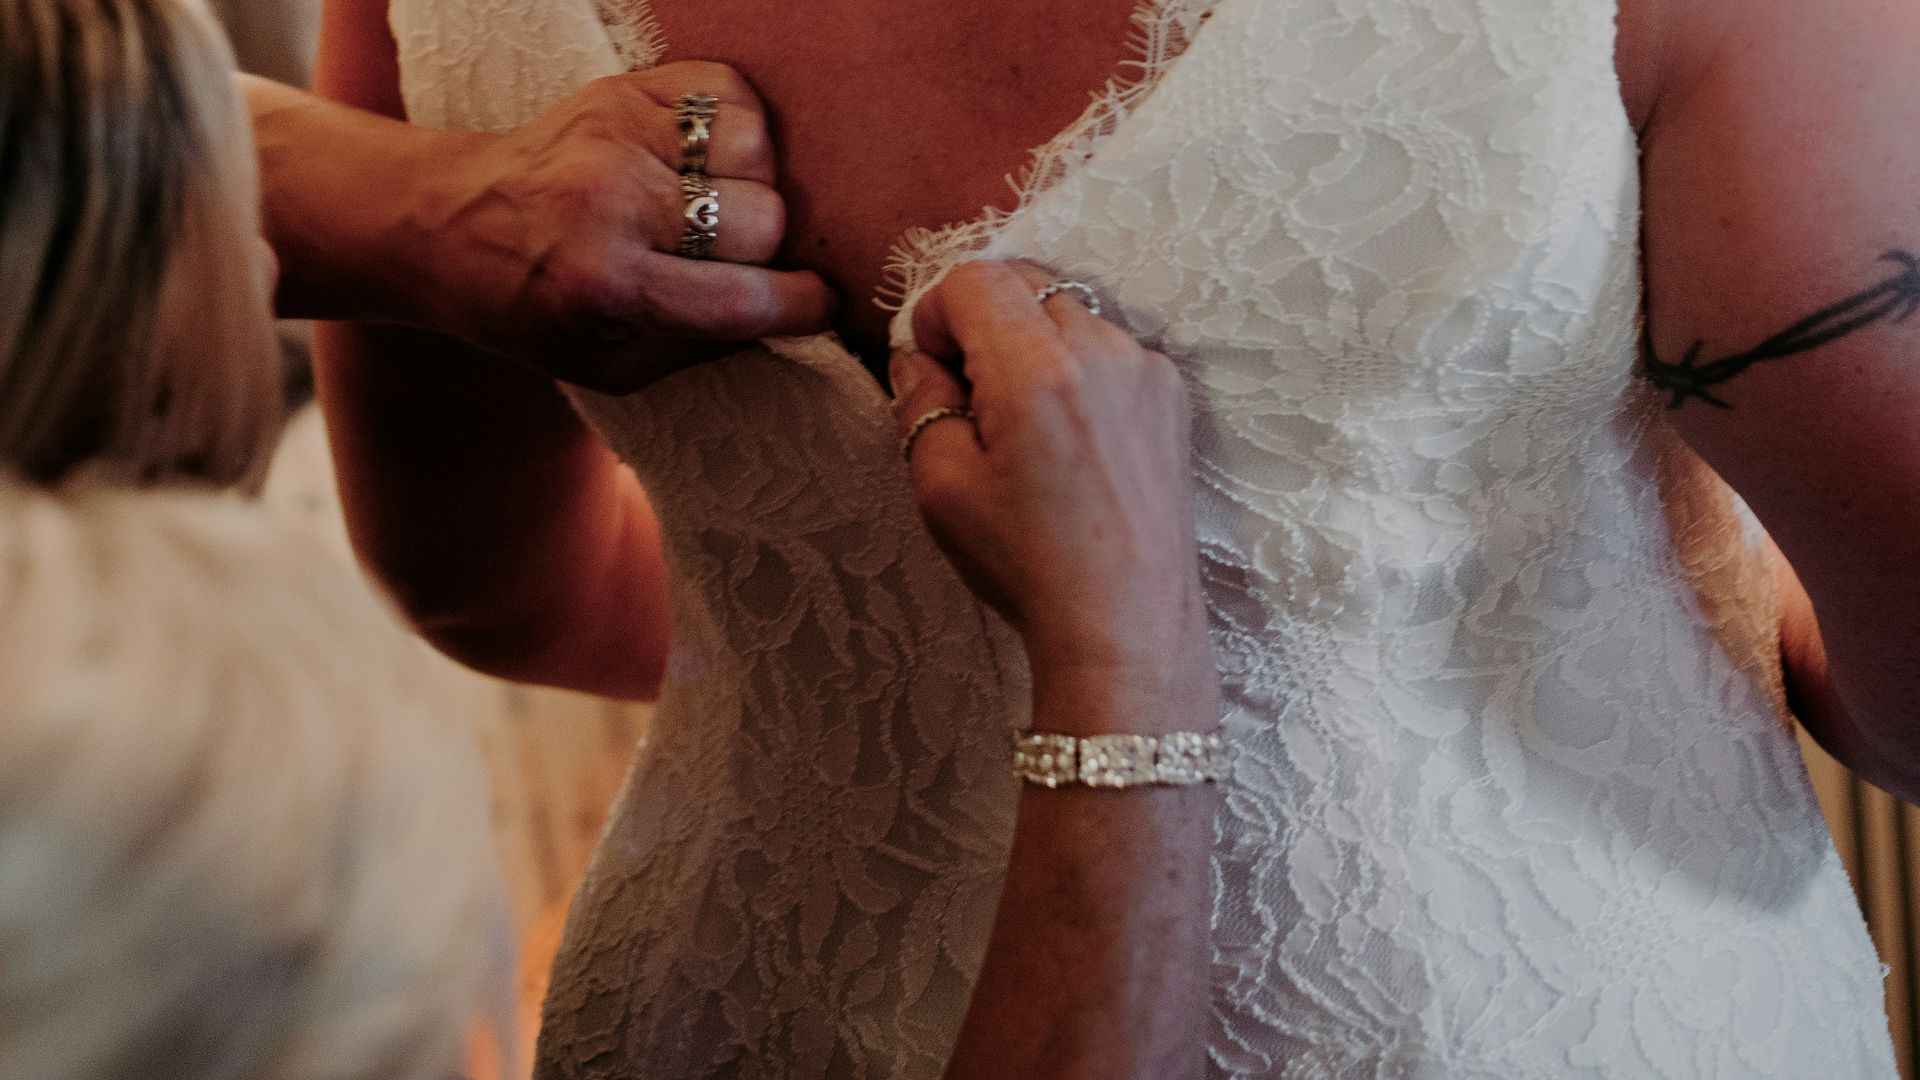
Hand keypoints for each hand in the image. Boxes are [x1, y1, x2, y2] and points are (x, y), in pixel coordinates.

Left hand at [400, 63, 833, 392]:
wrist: (448, 227)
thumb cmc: (536, 311)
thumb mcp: (611, 368)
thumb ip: (703, 348)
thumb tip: (790, 316)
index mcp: (612, 289)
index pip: (747, 299)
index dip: (803, 306)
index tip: (816, 305)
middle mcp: (615, 206)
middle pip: (764, 221)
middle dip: (767, 249)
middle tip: (735, 259)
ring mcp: (619, 137)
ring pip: (757, 152)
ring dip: (754, 183)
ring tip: (718, 204)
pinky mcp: (623, 92)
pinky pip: (731, 94)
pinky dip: (737, 128)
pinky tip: (706, 160)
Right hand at [893, 262, 1211, 717]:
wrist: (1124, 623)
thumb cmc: (1028, 564)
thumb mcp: (941, 487)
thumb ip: (919, 401)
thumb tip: (919, 359)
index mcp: (1037, 371)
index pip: (973, 279)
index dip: (937, 315)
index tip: (935, 367)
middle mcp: (1101, 350)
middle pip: (1025, 284)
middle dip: (986, 323)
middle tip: (974, 398)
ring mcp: (1146, 367)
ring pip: (1070, 313)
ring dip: (1036, 345)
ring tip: (1028, 427)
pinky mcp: (1172, 393)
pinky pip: (1110, 347)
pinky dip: (1080, 369)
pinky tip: (1074, 439)